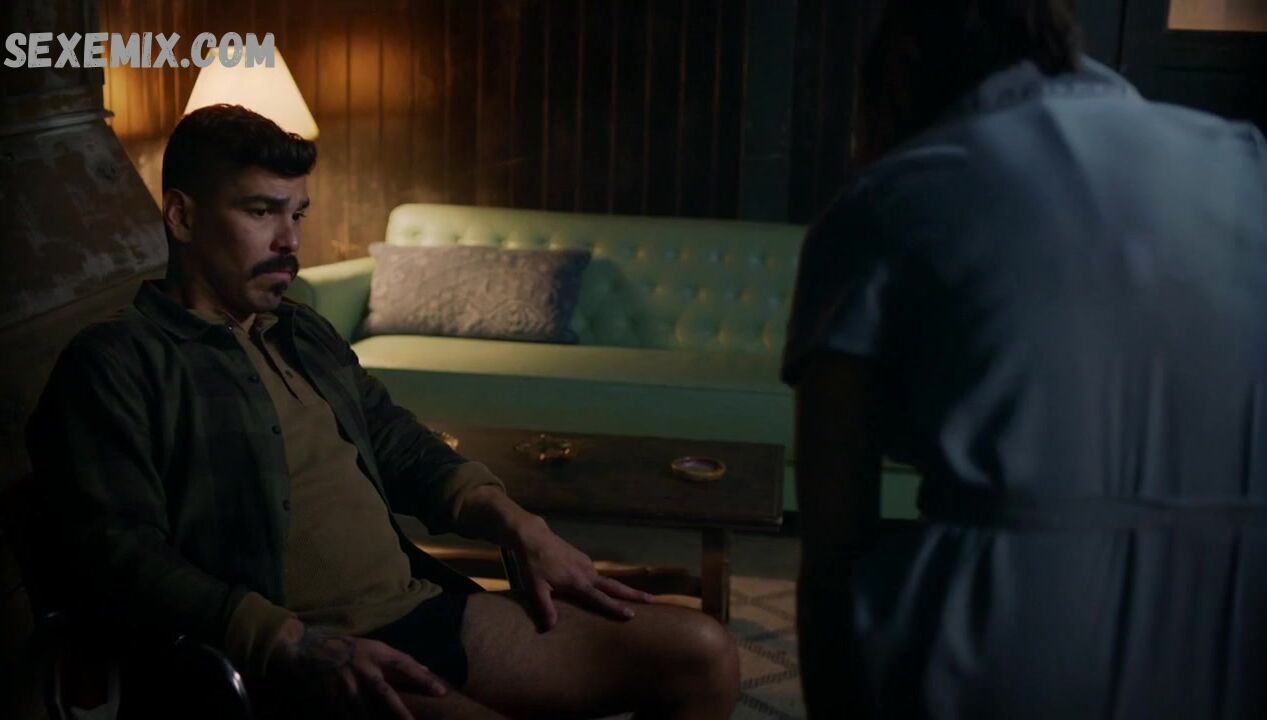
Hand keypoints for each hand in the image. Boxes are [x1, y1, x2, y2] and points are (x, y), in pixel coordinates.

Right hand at [270, 621, 446, 718]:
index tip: (441, 691)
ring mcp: (346, 687)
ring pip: (366, 711)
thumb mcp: (374, 646)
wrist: (306, 651)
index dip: (423, 678)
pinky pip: (347, 716)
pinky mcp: (332, 700)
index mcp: (376, 655)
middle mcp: (363, 671)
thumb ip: (399, 660)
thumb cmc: (347, 648)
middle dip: (400, 712)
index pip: (404, 665)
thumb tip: (427, 669)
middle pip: (385, 694)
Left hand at [509, 517, 653, 630]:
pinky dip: (604, 582)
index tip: (632, 614)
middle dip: (634, 593)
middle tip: (653, 600)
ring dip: (621, 588)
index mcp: (578, 582)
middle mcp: (587, 572)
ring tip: (634, 598)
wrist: (532, 536)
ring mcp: (586, 563)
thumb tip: (550, 628)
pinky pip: (596, 574)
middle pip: (615, 585)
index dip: (615, 607)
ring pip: (606, 579)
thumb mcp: (535, 588)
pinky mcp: (582, 558)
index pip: (600, 598)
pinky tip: (602, 588)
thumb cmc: (532, 563)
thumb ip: (544, 608)